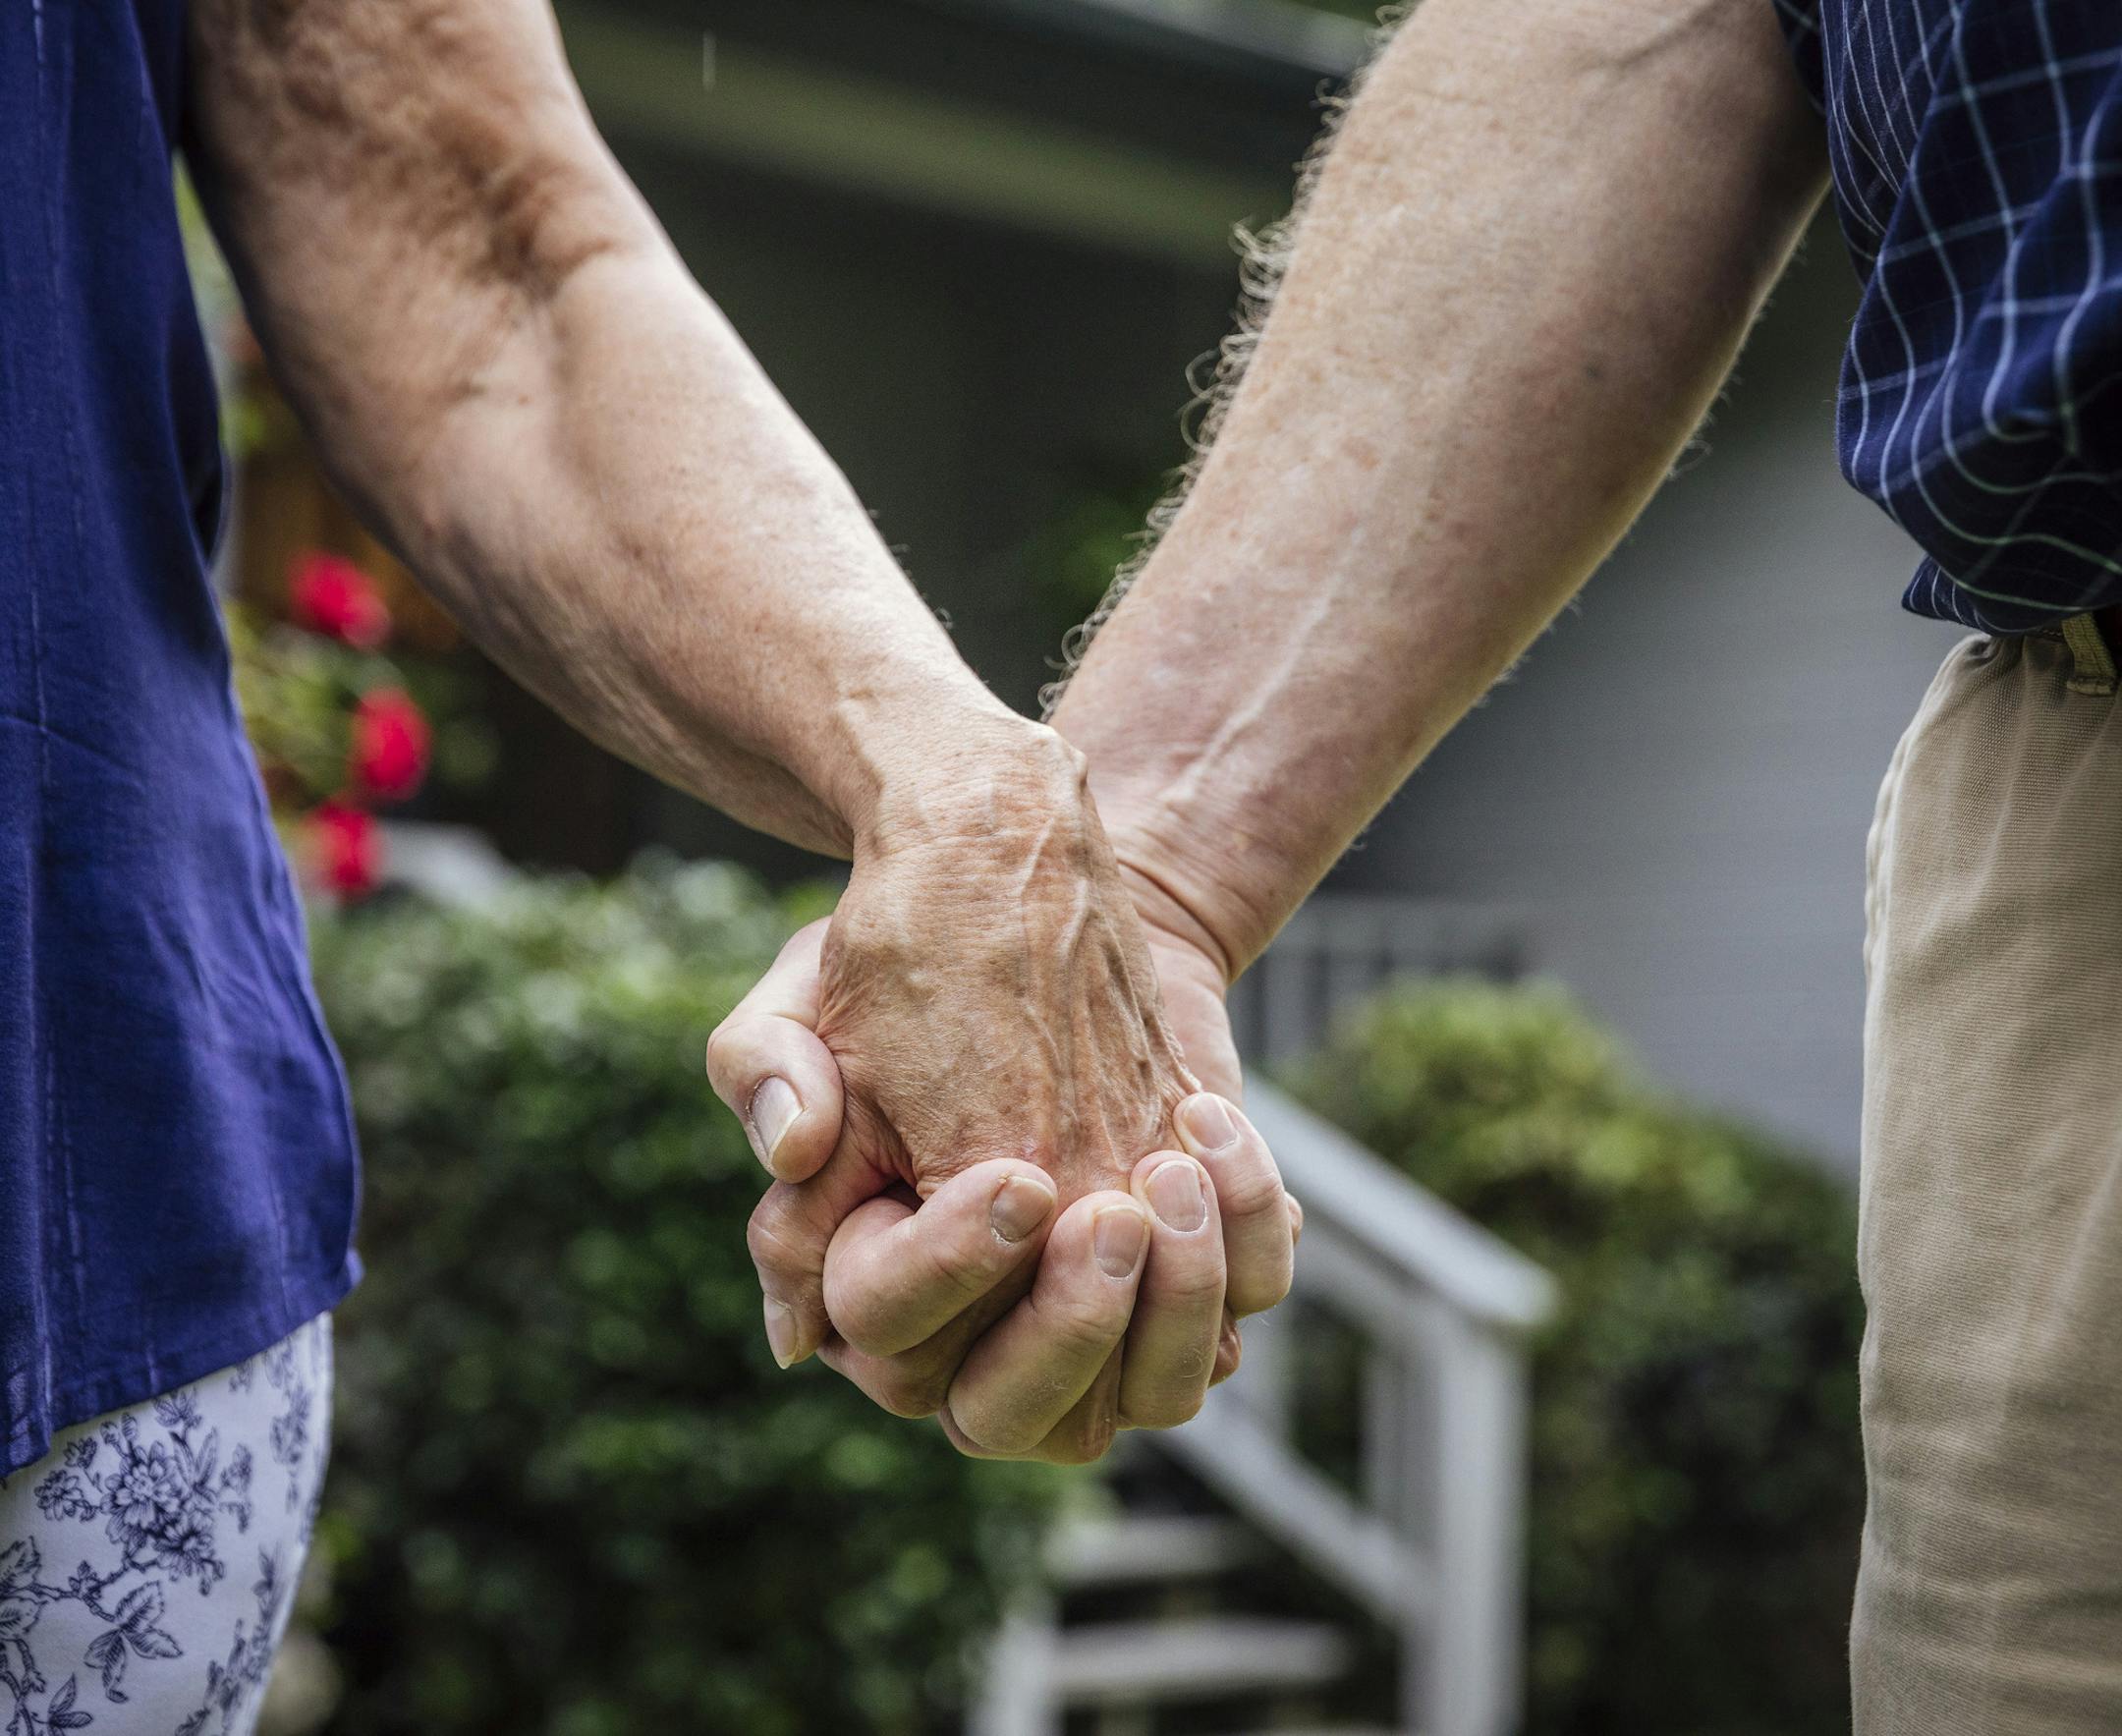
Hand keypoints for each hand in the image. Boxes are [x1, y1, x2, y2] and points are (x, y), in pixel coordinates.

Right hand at [709, 810, 1298, 1461]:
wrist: (1039, 917)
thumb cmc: (908, 970)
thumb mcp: (808, 991)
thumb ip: (766, 1065)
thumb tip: (795, 1153)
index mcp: (858, 1283)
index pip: (891, 1337)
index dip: (947, 1273)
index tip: (1015, 1176)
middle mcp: (972, 1331)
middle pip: (1012, 1415)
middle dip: (1071, 1325)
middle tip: (1109, 1211)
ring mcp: (1088, 1316)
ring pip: (1145, 1398)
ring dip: (1175, 1307)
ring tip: (1173, 1174)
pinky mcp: (1181, 1275)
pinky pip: (1238, 1316)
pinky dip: (1248, 1244)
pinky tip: (1211, 1135)